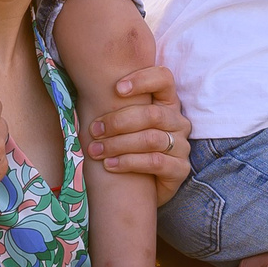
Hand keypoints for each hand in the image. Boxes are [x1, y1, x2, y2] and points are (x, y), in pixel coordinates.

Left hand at [85, 64, 193, 206]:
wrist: (142, 187)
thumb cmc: (127, 147)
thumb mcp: (123, 124)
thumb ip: (114, 105)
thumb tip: (85, 88)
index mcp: (167, 103)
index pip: (164, 79)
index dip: (142, 79)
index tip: (116, 89)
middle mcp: (178, 122)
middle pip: (153, 114)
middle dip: (118, 122)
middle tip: (94, 130)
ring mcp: (182, 146)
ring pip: (151, 139)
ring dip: (118, 144)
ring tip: (96, 151)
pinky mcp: (181, 169)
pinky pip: (155, 162)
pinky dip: (128, 162)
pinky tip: (109, 165)